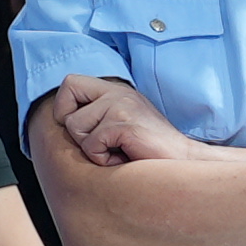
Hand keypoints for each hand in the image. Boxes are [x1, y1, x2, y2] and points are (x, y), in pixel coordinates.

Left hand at [54, 75, 194, 166]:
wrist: (183, 162)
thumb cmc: (149, 150)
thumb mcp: (121, 123)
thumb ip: (97, 114)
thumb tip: (61, 119)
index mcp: (116, 89)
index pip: (70, 83)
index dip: (65, 108)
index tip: (83, 128)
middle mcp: (118, 92)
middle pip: (67, 101)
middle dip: (76, 130)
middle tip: (100, 142)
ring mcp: (122, 106)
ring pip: (76, 127)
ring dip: (92, 149)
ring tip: (117, 151)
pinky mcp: (125, 124)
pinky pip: (92, 145)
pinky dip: (104, 160)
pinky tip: (125, 158)